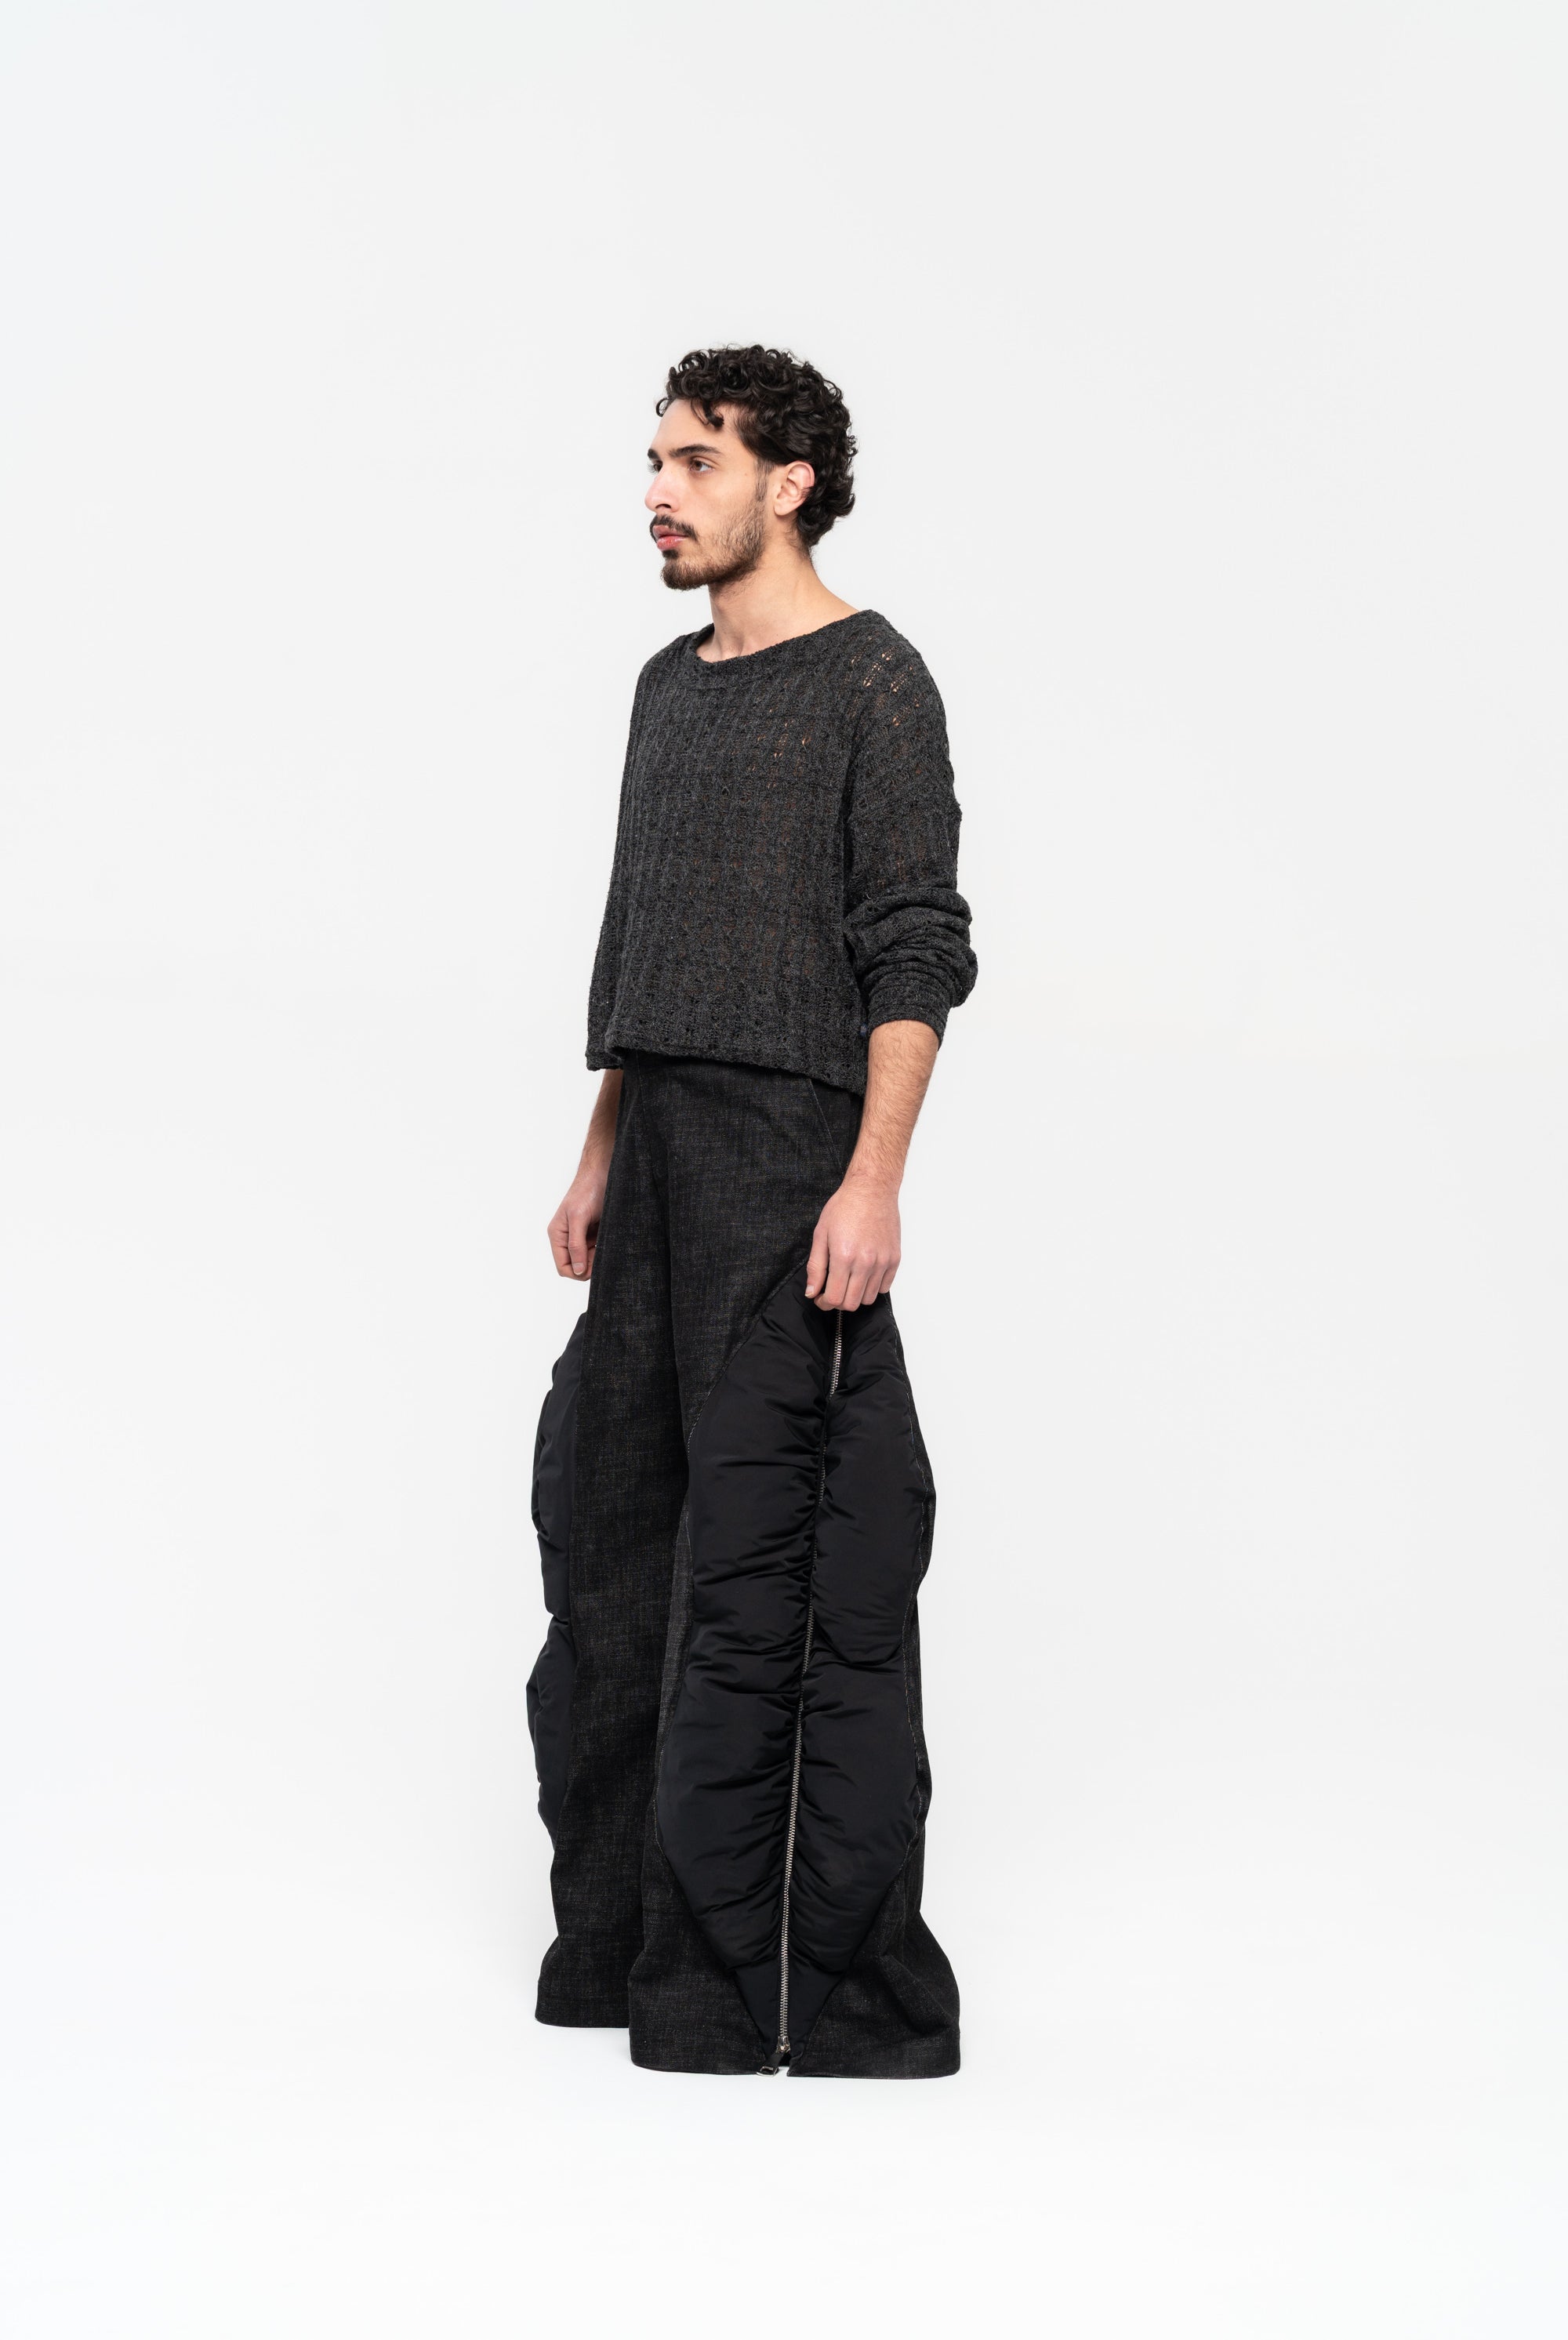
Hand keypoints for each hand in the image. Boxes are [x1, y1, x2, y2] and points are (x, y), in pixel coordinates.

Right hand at [548, 1161, 607, 1280]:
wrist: (603, 1172)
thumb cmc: (588, 1190)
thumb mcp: (579, 1217)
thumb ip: (576, 1245)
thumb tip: (577, 1270)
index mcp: (557, 1235)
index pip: (564, 1267)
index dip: (578, 1272)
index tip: (594, 1266)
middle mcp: (567, 1238)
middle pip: (577, 1267)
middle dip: (590, 1265)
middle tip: (604, 1253)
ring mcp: (581, 1236)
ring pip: (589, 1261)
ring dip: (599, 1258)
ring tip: (608, 1244)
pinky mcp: (594, 1233)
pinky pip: (597, 1251)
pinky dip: (605, 1251)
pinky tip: (611, 1241)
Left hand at [805, 1174, 900, 1311]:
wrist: (872, 1189)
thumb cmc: (845, 1207)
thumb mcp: (821, 1234)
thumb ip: (815, 1267)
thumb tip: (811, 1292)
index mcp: (843, 1257)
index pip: (834, 1298)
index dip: (824, 1303)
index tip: (820, 1297)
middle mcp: (865, 1263)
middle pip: (852, 1304)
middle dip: (838, 1302)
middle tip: (832, 1290)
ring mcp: (882, 1262)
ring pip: (868, 1299)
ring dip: (855, 1295)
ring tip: (848, 1280)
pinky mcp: (894, 1259)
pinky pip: (884, 1287)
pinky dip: (872, 1287)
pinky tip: (863, 1274)